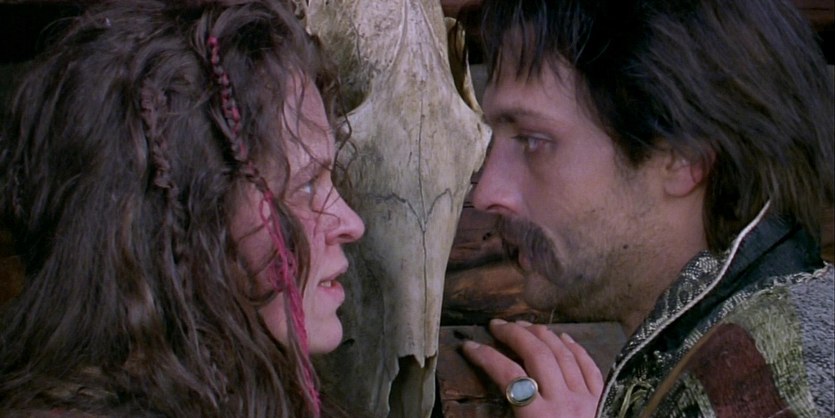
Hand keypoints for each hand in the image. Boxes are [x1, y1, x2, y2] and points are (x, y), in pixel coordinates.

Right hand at [461, 319, 602, 417]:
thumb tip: (493, 404)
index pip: (507, 376)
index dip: (486, 357)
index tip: (469, 346)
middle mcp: (564, 402)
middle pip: (537, 355)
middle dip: (514, 335)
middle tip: (496, 325)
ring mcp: (587, 398)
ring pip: (563, 354)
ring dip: (542, 335)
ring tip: (524, 325)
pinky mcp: (605, 401)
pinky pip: (589, 366)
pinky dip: (574, 348)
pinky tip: (563, 338)